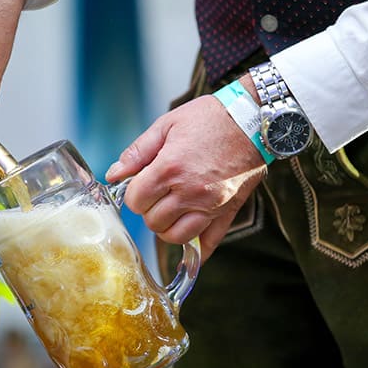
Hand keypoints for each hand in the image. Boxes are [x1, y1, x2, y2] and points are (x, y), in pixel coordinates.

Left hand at [105, 93, 267, 259]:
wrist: (253, 119)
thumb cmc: (210, 118)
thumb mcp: (167, 124)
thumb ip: (138, 152)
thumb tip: (114, 175)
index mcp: (170, 169)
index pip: (136, 202)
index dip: (134, 194)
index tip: (140, 186)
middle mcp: (189, 192)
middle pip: (154, 222)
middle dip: (149, 210)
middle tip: (157, 195)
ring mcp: (210, 205)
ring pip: (176, 237)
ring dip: (168, 228)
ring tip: (171, 211)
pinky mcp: (228, 211)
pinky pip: (209, 242)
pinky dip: (196, 249)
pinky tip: (189, 245)